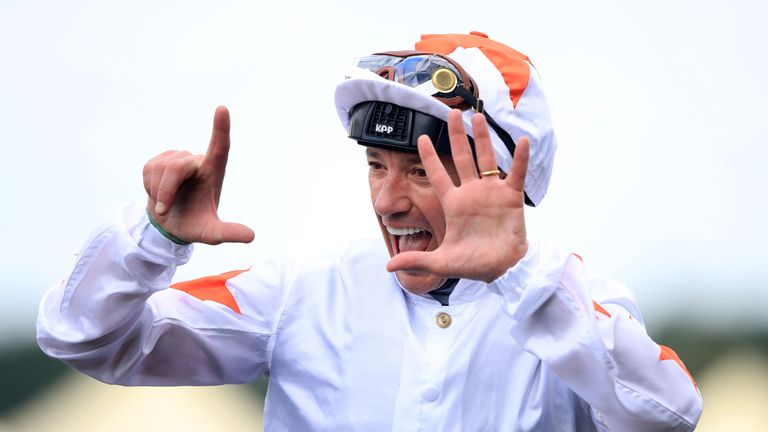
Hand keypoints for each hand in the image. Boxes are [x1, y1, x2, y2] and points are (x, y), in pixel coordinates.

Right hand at [143, 106, 253, 244]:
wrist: (170, 226)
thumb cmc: (195, 226)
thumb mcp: (211, 234)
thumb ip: (229, 233)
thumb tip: (251, 237)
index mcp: (214, 173)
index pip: (221, 147)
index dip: (220, 128)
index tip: (222, 109)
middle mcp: (198, 161)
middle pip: (177, 166)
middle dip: (165, 190)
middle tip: (164, 210)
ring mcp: (178, 158)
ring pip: (160, 168)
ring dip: (157, 192)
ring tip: (165, 203)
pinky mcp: (160, 159)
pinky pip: (148, 169)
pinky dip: (148, 187)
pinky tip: (158, 193)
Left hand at [386, 110, 529, 282]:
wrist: (501, 270)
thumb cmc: (472, 264)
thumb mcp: (442, 262)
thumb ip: (417, 260)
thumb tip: (390, 267)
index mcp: (453, 204)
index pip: (438, 175)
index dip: (429, 157)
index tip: (419, 138)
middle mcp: (471, 193)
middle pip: (462, 158)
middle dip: (456, 136)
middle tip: (451, 114)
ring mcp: (492, 192)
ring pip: (486, 159)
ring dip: (483, 138)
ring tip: (477, 116)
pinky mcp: (511, 197)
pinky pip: (516, 173)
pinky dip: (520, 158)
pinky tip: (521, 141)